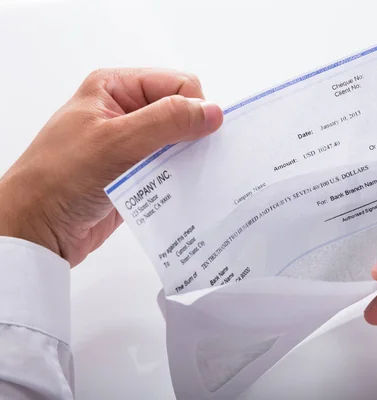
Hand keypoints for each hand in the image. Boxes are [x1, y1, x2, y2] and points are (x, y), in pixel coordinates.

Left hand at [0, 69, 222, 265]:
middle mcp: (125, 111)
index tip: (197, 136)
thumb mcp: (116, 142)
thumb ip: (167, 122)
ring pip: (179, 142)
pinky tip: (182, 189)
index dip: (192, 107)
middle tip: (191, 158)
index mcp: (115, 88)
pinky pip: (171, 168)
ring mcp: (131, 144)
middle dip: (192, 134)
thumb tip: (213, 112)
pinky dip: (181, 178)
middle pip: (181, 112)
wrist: (36, 230)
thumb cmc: (60, 179)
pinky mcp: (136, 172)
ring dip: (187, 158)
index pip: (177, 84)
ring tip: (186, 176)